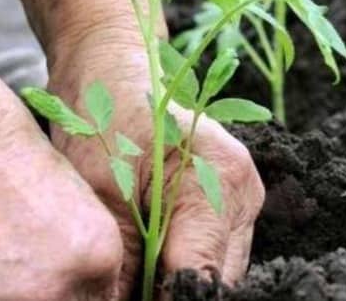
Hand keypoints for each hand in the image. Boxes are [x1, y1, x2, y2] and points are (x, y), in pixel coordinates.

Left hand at [48, 30, 265, 298]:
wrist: (112, 68)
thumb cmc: (102, 114)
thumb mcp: (100, 190)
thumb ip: (121, 260)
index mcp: (220, 180)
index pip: (201, 279)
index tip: (126, 299)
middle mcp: (245, 192)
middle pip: (217, 281)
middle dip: (171, 295)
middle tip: (123, 292)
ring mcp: (244, 197)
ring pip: (218, 272)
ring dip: (177, 282)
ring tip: (134, 275)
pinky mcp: (233, 201)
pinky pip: (213, 253)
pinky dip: (181, 264)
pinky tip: (149, 256)